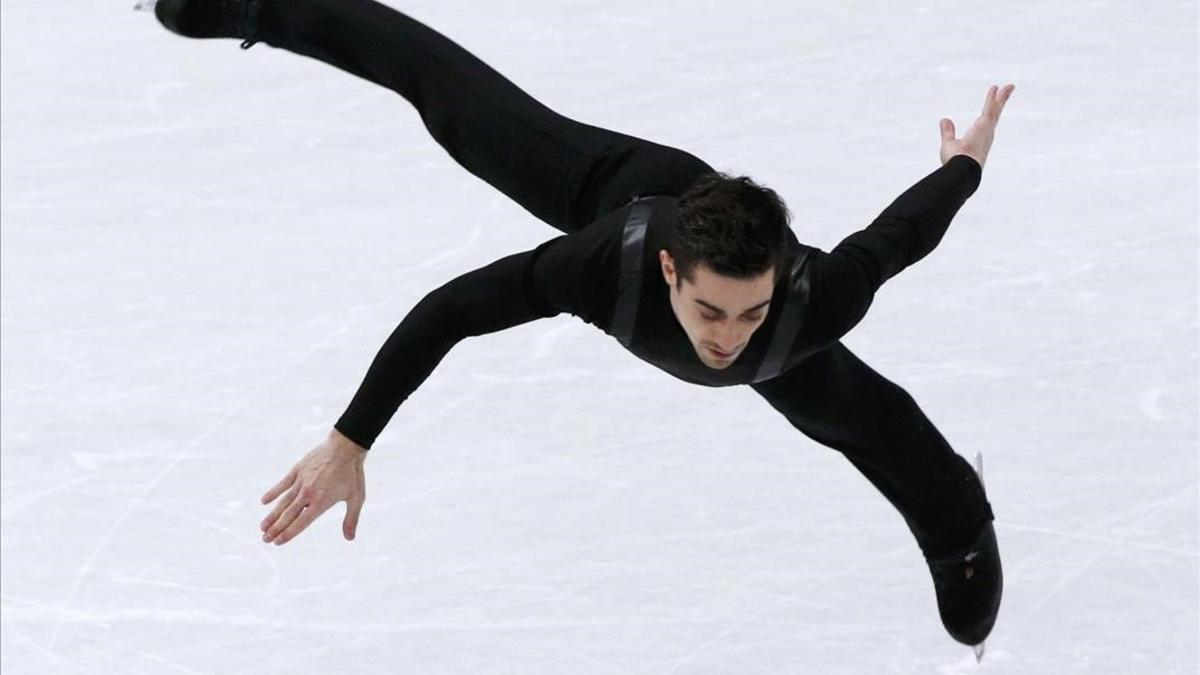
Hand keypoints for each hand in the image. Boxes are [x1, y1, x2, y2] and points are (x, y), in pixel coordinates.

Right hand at [260, 428, 366, 544]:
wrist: (345, 447)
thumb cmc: (353, 474)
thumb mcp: (356, 498)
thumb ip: (351, 519)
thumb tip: (350, 538)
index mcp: (321, 502)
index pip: (301, 523)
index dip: (288, 533)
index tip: (278, 542)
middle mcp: (308, 493)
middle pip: (288, 515)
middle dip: (276, 529)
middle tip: (265, 539)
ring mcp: (301, 481)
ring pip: (283, 502)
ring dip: (272, 515)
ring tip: (262, 527)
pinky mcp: (297, 470)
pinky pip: (282, 484)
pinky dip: (273, 493)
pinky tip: (263, 501)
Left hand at [939, 83, 1015, 168]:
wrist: (962, 169)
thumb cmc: (955, 161)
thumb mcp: (949, 143)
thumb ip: (948, 132)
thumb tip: (944, 120)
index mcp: (979, 140)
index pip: (985, 125)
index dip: (988, 116)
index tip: (992, 107)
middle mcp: (987, 135)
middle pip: (994, 115)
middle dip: (999, 104)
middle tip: (1005, 92)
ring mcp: (988, 129)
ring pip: (996, 110)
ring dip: (1002, 98)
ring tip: (1009, 86)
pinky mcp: (986, 124)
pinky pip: (992, 108)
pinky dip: (997, 98)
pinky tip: (999, 88)